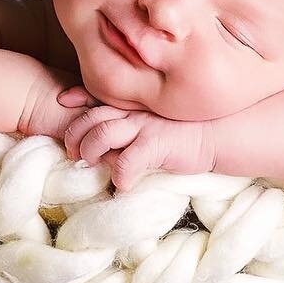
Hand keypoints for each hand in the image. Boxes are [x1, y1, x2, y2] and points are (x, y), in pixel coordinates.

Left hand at [57, 86, 214, 190]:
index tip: (64, 102)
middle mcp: (134, 114)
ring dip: (90, 151)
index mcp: (132, 108)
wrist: (219, 134)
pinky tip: (123, 185)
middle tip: (74, 152)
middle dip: (75, 134)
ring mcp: (144, 127)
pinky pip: (129, 160)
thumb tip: (107, 149)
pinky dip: (120, 174)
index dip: (78, 99)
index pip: (97, 98)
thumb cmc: (186, 133)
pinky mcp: (157, 145)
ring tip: (91, 164)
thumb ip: (131, 129)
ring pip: (102, 134)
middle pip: (91, 117)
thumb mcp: (155, 124)